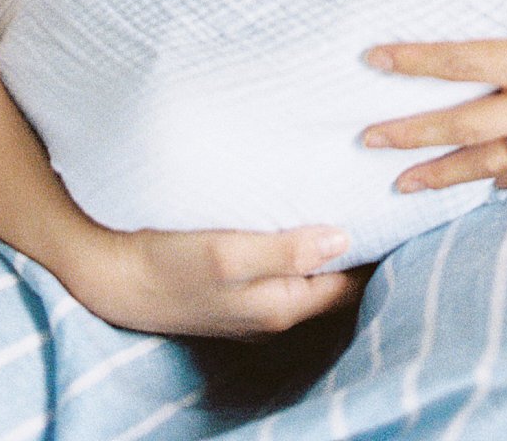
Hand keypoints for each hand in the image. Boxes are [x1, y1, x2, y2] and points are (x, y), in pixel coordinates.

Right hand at [65, 220, 372, 338]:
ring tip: (346, 196)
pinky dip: (296, 243)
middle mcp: (272, 312)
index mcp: (281, 307)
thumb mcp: (229, 254)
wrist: (114, 276)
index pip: (348, 283)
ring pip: (306, 272)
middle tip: (376, 195)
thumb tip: (344, 240)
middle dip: (355, 244)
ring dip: (324, 241)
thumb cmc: (170, 263)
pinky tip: (295, 212)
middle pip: (332, 280)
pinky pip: (280, 267)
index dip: (373, 248)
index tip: (392, 208)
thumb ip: (287, 250)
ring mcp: (252, 302)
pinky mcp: (233, 287)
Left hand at [360, 0, 506, 193]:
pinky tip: (482, 184)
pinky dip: (503, 180)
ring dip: (445, 175)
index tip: (372, 61)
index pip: (461, 63)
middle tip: (364, 141)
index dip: (413, 62)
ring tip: (403, 185)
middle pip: (465, 127)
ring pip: (495, 162)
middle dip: (412, 135)